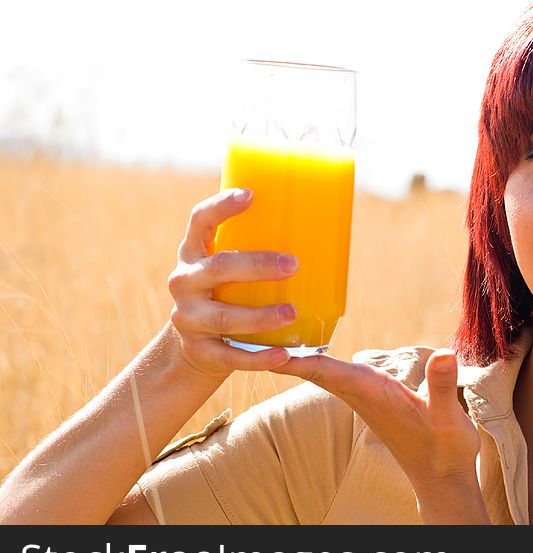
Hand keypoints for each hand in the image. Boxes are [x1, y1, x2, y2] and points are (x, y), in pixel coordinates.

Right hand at [166, 188, 296, 380]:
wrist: (197, 344)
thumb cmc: (228, 293)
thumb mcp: (231, 268)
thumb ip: (257, 249)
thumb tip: (326, 227)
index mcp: (194, 252)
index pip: (201, 221)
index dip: (222, 206)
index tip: (251, 194)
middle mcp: (185, 282)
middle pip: (218, 268)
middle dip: (255, 265)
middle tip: (292, 265)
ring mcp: (188, 318)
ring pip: (223, 317)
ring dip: (259, 316)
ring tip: (291, 313)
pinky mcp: (199, 351)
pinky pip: (230, 356)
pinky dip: (258, 357)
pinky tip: (284, 354)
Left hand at [273, 349, 489, 522]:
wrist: (441, 476)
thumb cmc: (445, 448)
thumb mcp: (448, 417)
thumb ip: (442, 385)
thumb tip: (444, 354)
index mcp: (373, 394)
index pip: (327, 371)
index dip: (298, 356)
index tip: (267, 341)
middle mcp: (362, 395)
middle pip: (314, 369)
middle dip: (285, 351)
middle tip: (252, 327)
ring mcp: (363, 399)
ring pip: (321, 373)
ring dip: (297, 355)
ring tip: (270, 332)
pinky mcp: (370, 401)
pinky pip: (333, 378)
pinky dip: (315, 362)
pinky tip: (308, 353)